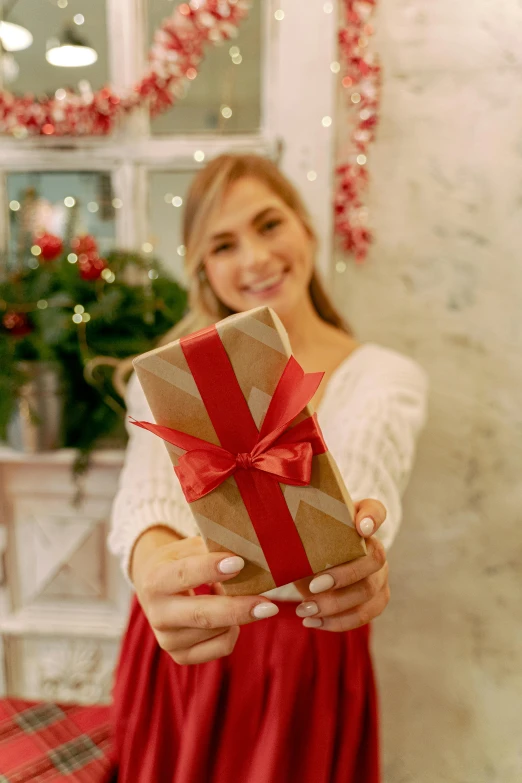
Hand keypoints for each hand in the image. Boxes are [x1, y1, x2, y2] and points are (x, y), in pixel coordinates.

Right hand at [132, 530, 279, 664]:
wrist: (154, 586)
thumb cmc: (179, 561)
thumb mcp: (189, 547)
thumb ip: (214, 549)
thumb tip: (250, 552)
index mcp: (155, 580)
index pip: (184, 575)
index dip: (210, 569)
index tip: (239, 563)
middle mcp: (157, 614)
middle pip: (202, 615)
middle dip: (238, 609)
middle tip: (269, 605)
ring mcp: (167, 639)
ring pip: (217, 631)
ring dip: (236, 614)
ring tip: (233, 594)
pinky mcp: (180, 656)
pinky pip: (221, 647)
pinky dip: (233, 631)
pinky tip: (228, 617)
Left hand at [294, 499, 389, 631]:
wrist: (312, 564)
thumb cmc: (306, 542)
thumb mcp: (300, 531)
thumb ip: (295, 527)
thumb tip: (265, 535)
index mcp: (359, 520)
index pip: (376, 510)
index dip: (373, 518)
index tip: (361, 527)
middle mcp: (375, 546)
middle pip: (375, 559)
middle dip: (344, 575)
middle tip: (312, 587)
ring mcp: (379, 574)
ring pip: (370, 591)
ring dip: (336, 605)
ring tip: (305, 610)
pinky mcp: (376, 598)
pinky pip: (365, 614)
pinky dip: (338, 622)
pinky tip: (314, 622)